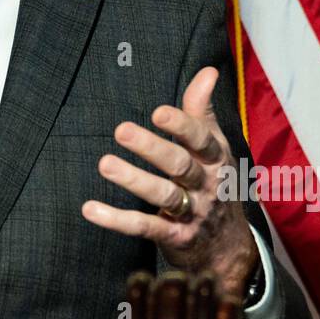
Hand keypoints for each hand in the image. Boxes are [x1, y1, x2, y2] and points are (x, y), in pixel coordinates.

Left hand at [81, 66, 258, 296]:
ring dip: (133, 179)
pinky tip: (90, 209)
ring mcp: (192, 213)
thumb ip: (202, 111)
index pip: (201, 140)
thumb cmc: (215, 183)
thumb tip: (208, 71)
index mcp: (216, 159)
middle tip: (121, 130)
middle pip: (179, 165)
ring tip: (105, 164)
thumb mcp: (215, 147)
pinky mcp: (175, 237)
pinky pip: (145, 227)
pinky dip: (116, 220)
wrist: (229, 247)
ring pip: (163, 195)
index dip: (181, 126)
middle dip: (152, 148)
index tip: (158, 112)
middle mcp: (207, 185)